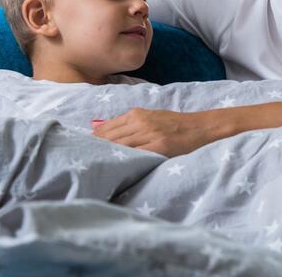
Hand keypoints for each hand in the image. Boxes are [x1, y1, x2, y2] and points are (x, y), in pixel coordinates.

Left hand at [92, 108, 236, 156]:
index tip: (81, 149)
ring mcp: (150, 134)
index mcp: (137, 114)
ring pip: (120, 146)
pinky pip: (136, 154)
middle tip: (82, 161)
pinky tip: (116, 167)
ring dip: (106, 156)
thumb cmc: (174, 124)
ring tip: (93, 166)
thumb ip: (131, 124)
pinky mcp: (159, 146)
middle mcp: (140, 122)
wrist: (200, 127)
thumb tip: (105, 132)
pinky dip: (124, 160)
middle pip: (110, 138)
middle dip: (95, 149)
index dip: (93, 140)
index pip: (106, 128)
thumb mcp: (150, 117)